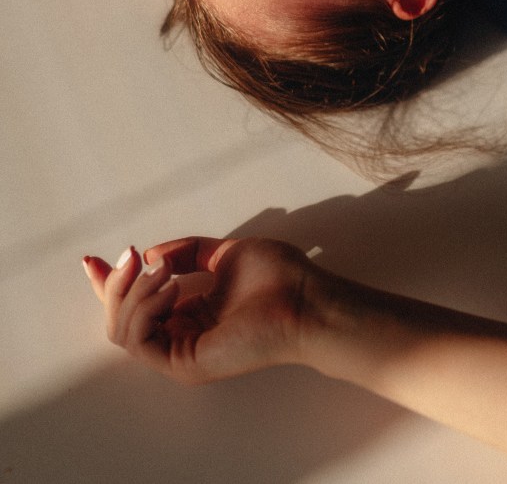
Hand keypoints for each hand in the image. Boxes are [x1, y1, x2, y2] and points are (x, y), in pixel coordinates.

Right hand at [83, 236, 315, 382]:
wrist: (305, 300)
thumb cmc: (279, 277)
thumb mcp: (225, 253)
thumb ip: (188, 253)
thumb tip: (151, 255)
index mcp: (192, 311)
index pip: (138, 303)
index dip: (110, 282)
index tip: (92, 259)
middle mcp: (182, 333)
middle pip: (120, 318)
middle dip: (114, 284)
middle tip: (130, 256)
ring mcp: (181, 351)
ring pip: (124, 328)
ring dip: (133, 291)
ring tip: (162, 270)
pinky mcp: (184, 363)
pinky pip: (140, 340)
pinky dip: (145, 308)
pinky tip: (169, 287)